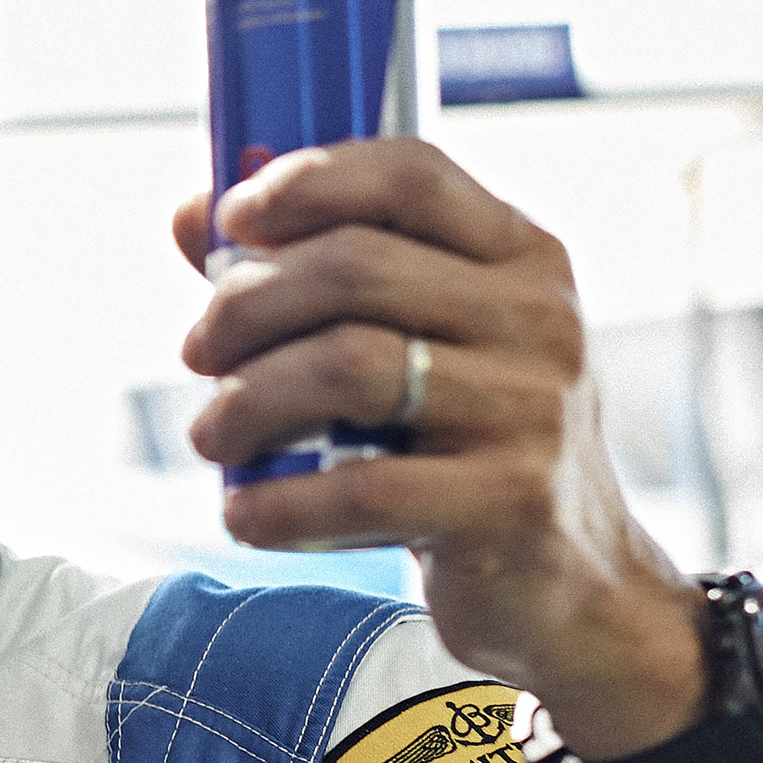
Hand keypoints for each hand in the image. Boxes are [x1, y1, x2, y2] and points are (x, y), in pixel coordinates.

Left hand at [168, 141, 762, 762]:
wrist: (572, 589)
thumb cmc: (466, 451)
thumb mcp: (416, 346)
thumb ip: (314, 275)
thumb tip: (190, 214)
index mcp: (521, 256)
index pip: (409, 173)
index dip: (305, 181)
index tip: (228, 220)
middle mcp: (539, 317)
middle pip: (353, 267)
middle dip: (245, 307)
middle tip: (197, 354)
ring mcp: (532, 408)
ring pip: (347, 366)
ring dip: (249, 401)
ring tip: (212, 438)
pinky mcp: (510, 500)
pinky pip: (362, 486)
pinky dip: (280, 502)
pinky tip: (247, 514)